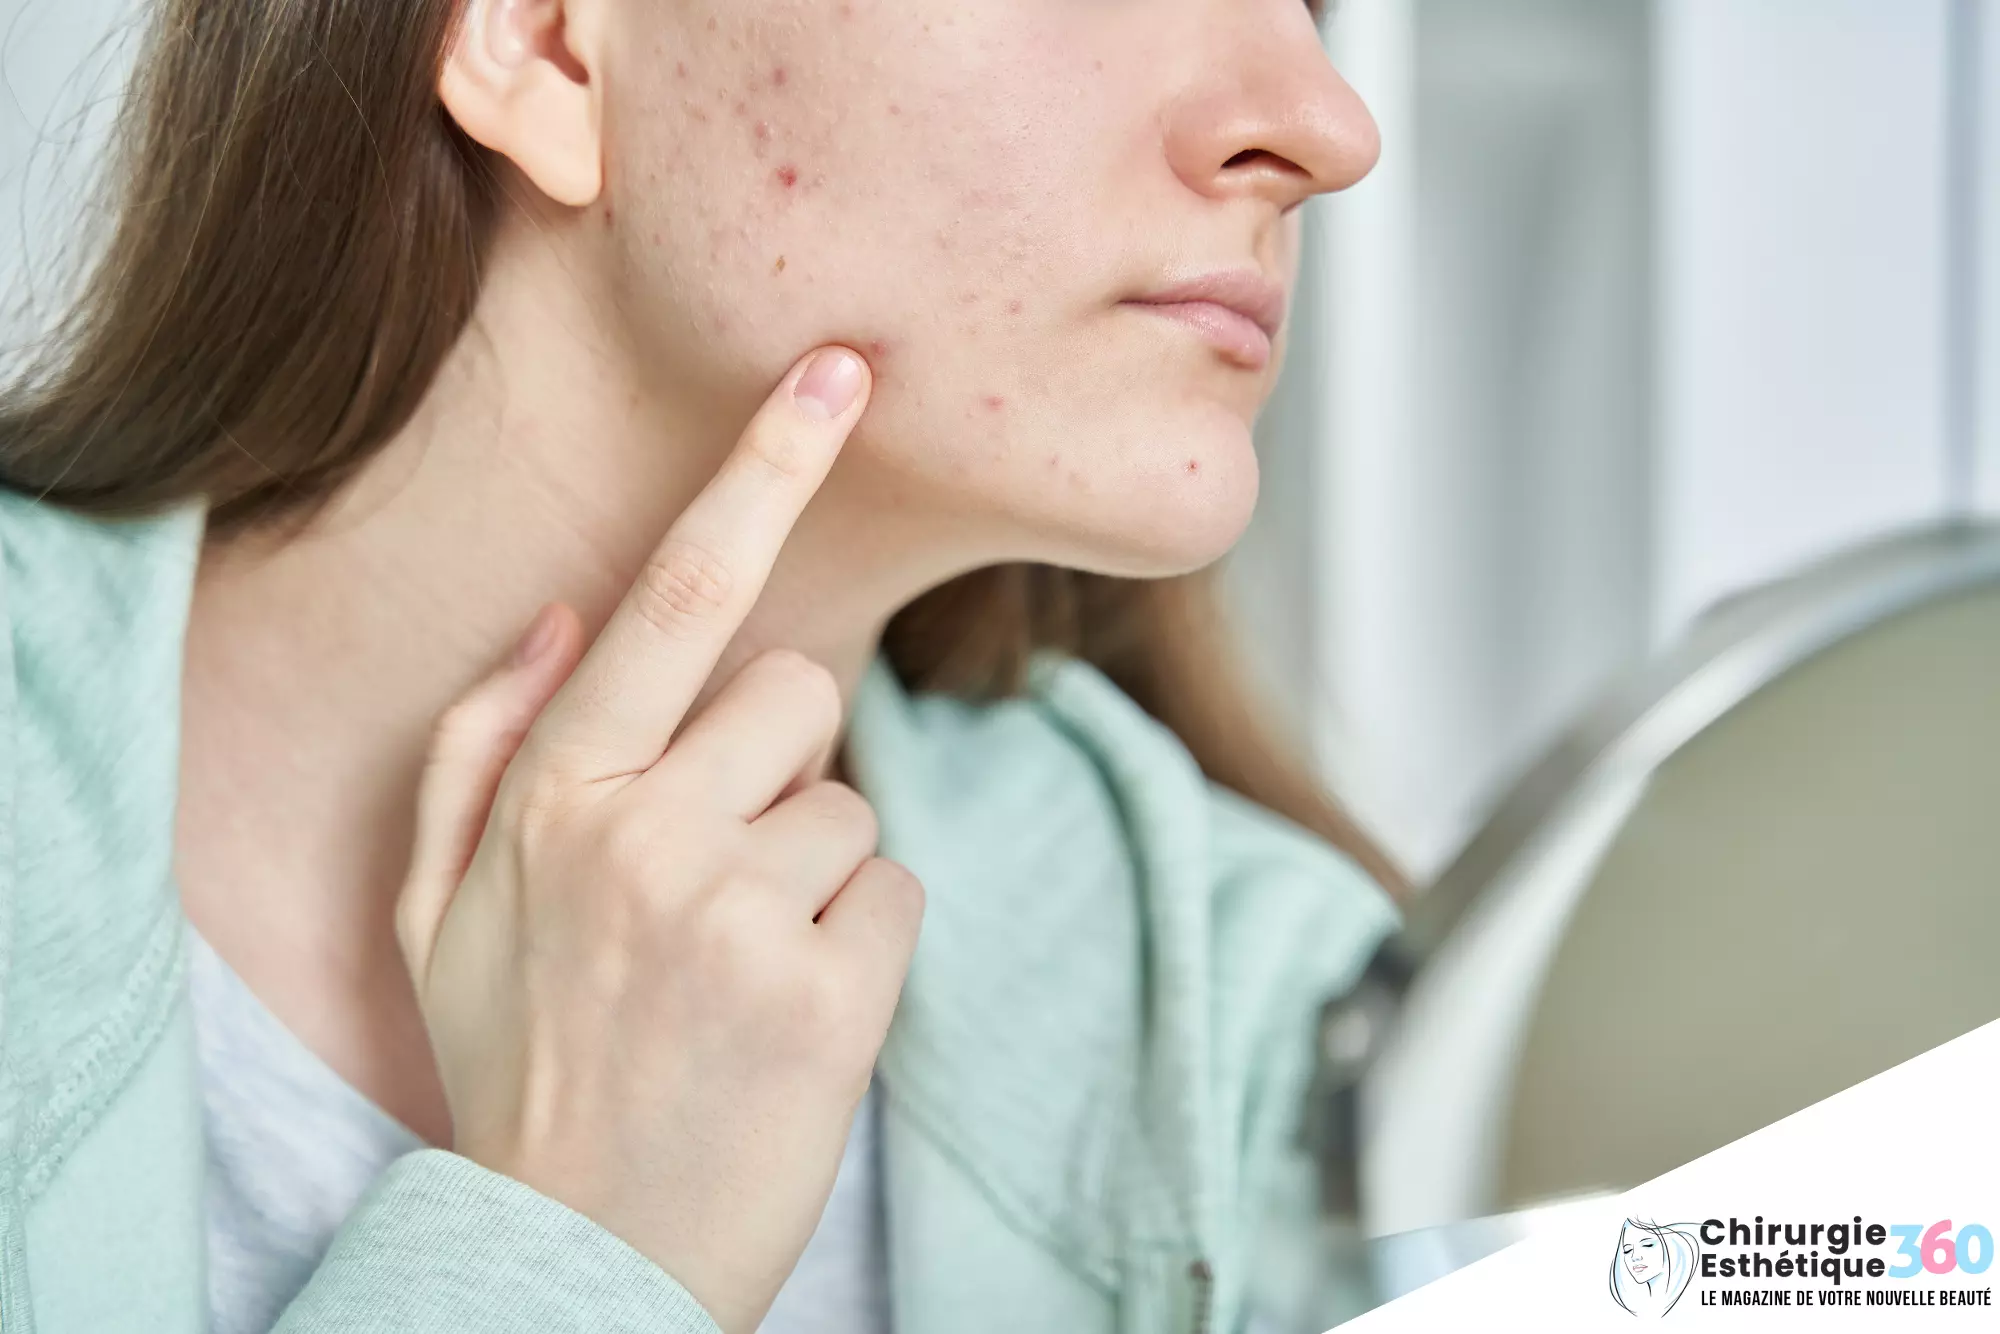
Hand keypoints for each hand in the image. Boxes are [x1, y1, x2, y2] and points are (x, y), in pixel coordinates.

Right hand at [393, 345, 922, 1333]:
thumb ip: (486, 743)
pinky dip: (858, 949)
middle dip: (777, 765)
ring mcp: (742, 915)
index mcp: (553, 795)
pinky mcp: (833, 993)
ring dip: (811, 876)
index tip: (840, 375)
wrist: (572, 1260)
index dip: (765, 472)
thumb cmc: (516, 1063)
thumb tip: (568, 610)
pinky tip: (785, 1018)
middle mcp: (644, 834)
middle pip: (801, 693)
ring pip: (854, 805)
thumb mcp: (436, 906)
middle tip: (714, 879)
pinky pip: (896, 895)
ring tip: (735, 971)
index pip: (677, 595)